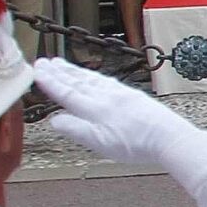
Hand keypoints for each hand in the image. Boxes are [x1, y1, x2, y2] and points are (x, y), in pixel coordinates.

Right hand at [37, 58, 206, 171]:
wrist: (169, 137)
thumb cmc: (135, 145)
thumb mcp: (100, 143)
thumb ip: (76, 129)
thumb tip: (54, 119)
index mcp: (95, 109)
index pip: (67, 93)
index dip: (51, 82)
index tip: (37, 71)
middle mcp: (107, 97)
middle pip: (78, 82)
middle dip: (59, 72)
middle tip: (44, 62)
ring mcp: (121, 94)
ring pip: (92, 79)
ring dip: (75, 71)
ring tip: (62, 64)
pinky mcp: (133, 96)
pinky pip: (107, 81)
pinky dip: (94, 76)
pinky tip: (93, 77)